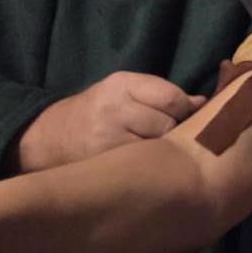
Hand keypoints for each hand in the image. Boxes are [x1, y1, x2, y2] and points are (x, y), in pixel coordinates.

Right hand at [15, 71, 206, 172]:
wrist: (47, 139)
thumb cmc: (96, 111)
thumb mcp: (125, 90)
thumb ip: (162, 94)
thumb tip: (204, 103)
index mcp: (122, 85)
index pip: (171, 97)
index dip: (186, 109)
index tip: (186, 117)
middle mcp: (113, 109)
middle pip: (167, 124)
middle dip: (174, 132)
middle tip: (168, 138)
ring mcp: (106, 139)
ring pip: (156, 148)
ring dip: (162, 153)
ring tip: (154, 153)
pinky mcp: (102, 165)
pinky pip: (141, 168)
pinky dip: (148, 168)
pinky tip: (144, 167)